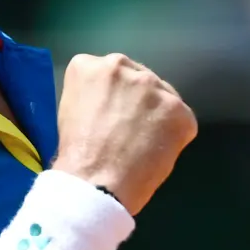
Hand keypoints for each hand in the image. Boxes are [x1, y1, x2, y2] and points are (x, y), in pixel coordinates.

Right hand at [53, 53, 196, 215]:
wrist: (94, 184)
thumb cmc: (75, 155)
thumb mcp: (69, 110)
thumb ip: (92, 95)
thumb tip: (113, 103)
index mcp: (89, 65)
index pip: (106, 73)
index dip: (108, 97)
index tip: (105, 116)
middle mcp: (121, 65)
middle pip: (135, 77)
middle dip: (134, 99)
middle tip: (126, 128)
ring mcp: (153, 85)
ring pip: (160, 95)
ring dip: (155, 114)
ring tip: (142, 143)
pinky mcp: (178, 109)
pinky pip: (180, 119)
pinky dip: (173, 135)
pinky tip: (155, 151)